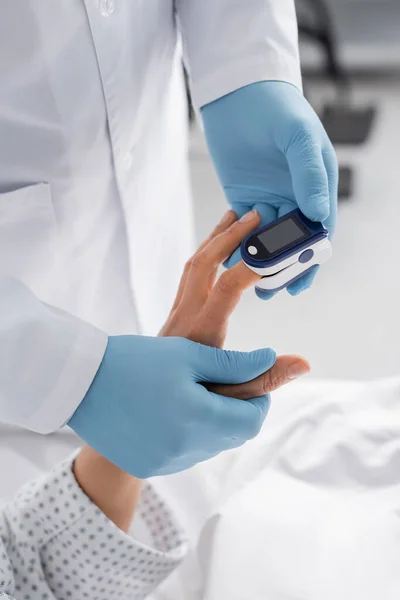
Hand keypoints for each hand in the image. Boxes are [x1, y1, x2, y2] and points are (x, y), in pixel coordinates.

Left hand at [69, 210, 308, 478]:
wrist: (139, 408)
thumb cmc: (185, 407)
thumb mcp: (230, 398)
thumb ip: (267, 378)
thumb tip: (304, 362)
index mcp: (200, 334)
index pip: (226, 288)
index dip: (252, 265)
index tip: (278, 251)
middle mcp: (185, 318)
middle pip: (203, 264)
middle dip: (230, 236)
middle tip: (255, 215)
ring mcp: (176, 314)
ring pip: (193, 266)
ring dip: (215, 239)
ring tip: (236, 219)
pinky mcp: (175, 316)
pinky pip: (190, 276)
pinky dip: (207, 255)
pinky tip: (220, 252)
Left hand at [201, 80, 337, 299]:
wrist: (238, 94)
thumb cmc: (276, 108)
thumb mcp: (299, 137)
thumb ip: (310, 176)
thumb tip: (319, 217)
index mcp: (317, 184)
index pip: (318, 228)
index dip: (311, 256)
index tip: (301, 279)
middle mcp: (295, 195)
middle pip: (293, 240)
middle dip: (284, 267)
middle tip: (273, 289)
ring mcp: (269, 197)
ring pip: (267, 238)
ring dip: (260, 262)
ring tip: (251, 285)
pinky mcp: (244, 197)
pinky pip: (242, 228)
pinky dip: (239, 245)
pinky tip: (231, 263)